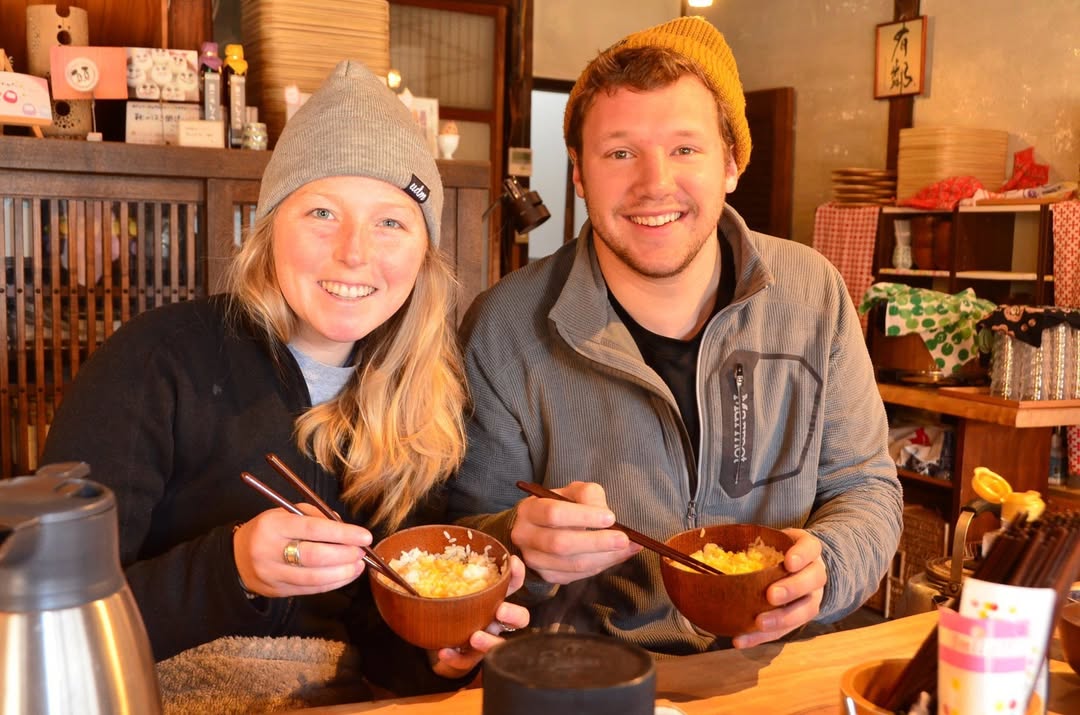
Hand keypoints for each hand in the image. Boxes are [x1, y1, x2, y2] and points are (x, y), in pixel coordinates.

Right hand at [233, 504, 371, 597]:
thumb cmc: (269, 530)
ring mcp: (272, 575)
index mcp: (273, 525)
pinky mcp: (277, 592)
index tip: (364, 536)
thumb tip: (345, 528)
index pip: (313, 529)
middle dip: (344, 555)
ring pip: (313, 578)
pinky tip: (345, 576)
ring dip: (342, 573)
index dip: (342, 534)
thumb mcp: (285, 513)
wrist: (236, 557)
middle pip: (314, 556)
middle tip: (361, 552)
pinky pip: (309, 590)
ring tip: (358, 566)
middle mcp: (270, 551)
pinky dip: (332, 584)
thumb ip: (315, 517)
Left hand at [430, 555, 530, 677]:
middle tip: (500, 610)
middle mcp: (495, 620)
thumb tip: (412, 562)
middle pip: (520, 618)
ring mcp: (486, 640)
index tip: (512, 562)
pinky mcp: (471, 658)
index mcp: (493, 599)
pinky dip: (457, 657)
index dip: (516, 574)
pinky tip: (444, 651)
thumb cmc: (448, 608)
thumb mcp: (449, 589)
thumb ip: (440, 577)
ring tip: (475, 637)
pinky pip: (468, 661)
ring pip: (500, 644)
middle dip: (514, 614)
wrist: (438, 639)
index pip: (512, 585)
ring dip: (490, 641)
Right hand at [510, 481, 641, 583]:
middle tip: (624, 539)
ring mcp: (534, 560)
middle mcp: (525, 537)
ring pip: (571, 564)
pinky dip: (600, 566)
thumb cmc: (562, 505)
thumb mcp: (573, 492)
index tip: (610, 517)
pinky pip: (576, 575)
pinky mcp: (547, 576)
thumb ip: (589, 497)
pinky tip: (617, 556)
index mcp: (529, 510)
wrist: (542, 527)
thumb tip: (609, 520)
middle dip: (596, 542)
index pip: (553, 513)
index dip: (583, 516)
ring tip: (628, 548)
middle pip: (561, 544)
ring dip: (604, 557)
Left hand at [732, 528, 825, 648]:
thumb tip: (709, 546)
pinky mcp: (800, 618)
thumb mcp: (774, 540)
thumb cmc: (779, 551)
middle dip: (792, 589)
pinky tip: (742, 640)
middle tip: (771, 595)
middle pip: (813, 581)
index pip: (811, 548)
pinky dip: (763, 637)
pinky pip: (785, 630)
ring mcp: (812, 597)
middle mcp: (816, 573)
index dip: (801, 555)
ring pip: (806, 610)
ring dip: (781, 619)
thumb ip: (756, 542)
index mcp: (809, 550)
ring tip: (759, 623)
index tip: (788, 562)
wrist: (800, 567)